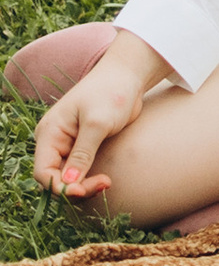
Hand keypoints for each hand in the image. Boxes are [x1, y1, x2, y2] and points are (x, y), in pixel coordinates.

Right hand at [35, 29, 170, 200]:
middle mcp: (54, 141)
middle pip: (55, 178)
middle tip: (103, 184)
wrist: (129, 76)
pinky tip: (105, 180)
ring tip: (106, 183)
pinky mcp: (83, 147)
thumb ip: (82, 153)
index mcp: (50, 132)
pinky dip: (89, 179)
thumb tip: (68, 183)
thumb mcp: (97, 123)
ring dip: (84, 186)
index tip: (83, 189)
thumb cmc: (111, 92)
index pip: (43, 172)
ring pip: (67, 178)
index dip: (59, 187)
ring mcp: (68, 145)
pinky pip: (79, 172)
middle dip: (75, 188)